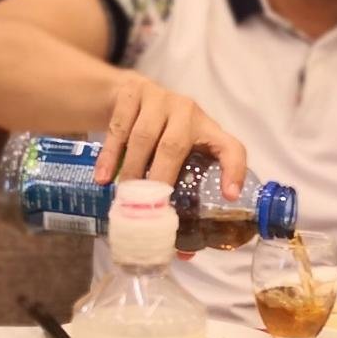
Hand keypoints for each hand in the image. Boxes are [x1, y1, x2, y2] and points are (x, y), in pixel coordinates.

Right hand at [95, 75, 248, 198]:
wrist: (129, 94)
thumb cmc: (161, 133)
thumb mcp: (178, 150)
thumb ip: (180, 183)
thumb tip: (178, 245)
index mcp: (207, 129)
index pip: (230, 147)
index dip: (233, 170)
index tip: (230, 197)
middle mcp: (187, 111)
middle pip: (174, 146)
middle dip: (160, 178)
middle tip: (149, 206)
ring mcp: (159, 98)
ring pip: (143, 136)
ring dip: (132, 169)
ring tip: (123, 195)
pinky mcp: (132, 92)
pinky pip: (119, 127)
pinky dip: (110, 155)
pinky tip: (103, 177)